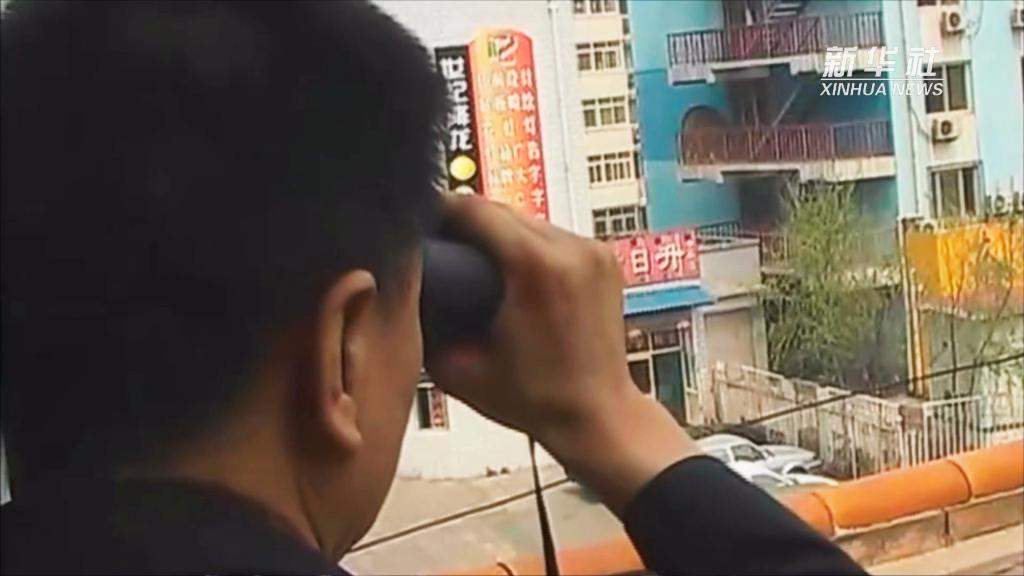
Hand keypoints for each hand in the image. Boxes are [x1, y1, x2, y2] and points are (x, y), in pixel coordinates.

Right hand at [426, 197, 699, 514]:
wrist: (599, 417)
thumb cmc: (534, 400)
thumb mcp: (458, 369)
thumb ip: (425, 323)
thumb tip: (407, 288)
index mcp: (535, 266)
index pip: (472, 210)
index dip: (437, 212)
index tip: (416, 225)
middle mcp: (570, 249)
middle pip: (501, 210)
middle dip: (467, 225)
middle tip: (439, 248)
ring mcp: (593, 251)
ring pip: (528, 221)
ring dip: (499, 235)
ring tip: (472, 262)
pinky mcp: (605, 259)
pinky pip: (554, 237)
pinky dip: (529, 248)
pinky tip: (511, 273)